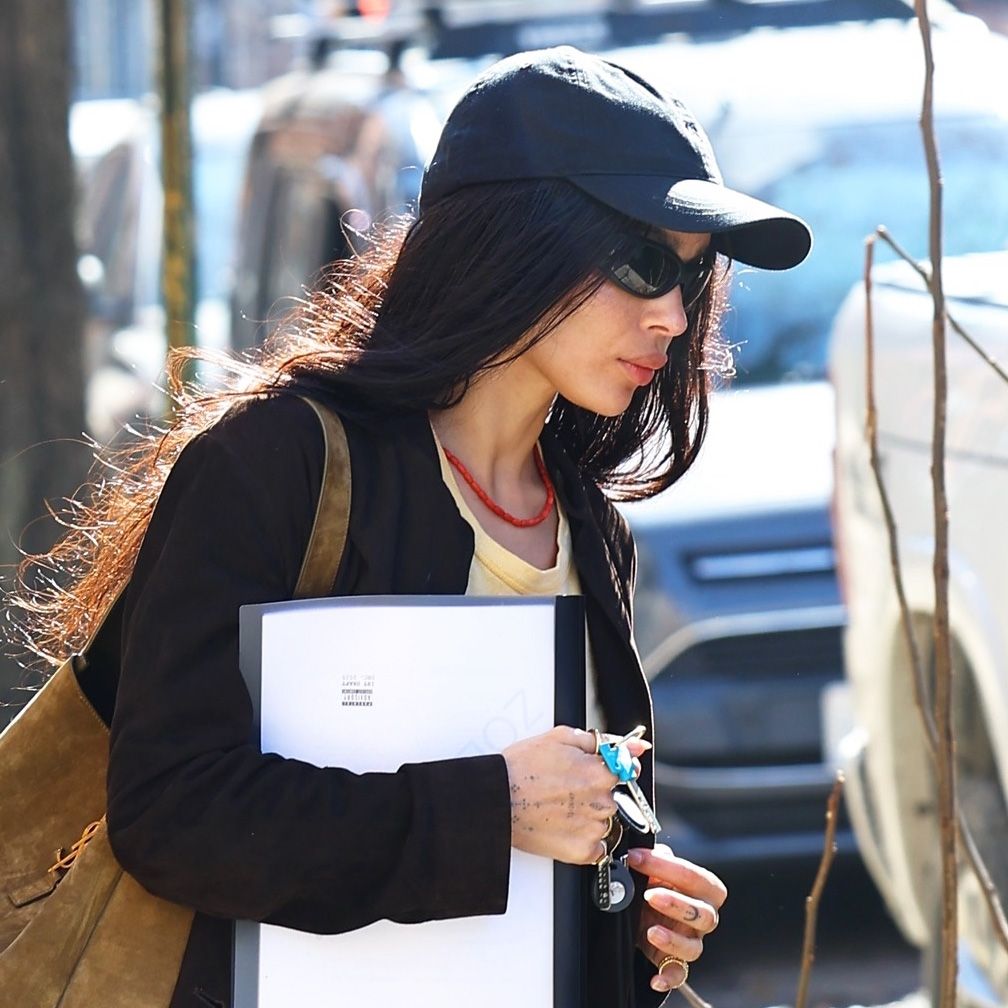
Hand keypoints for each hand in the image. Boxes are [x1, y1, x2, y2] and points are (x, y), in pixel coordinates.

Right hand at [502, 726, 648, 864]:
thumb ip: (602, 741)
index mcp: (599, 772)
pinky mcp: (582, 851)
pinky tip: (563, 826)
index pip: (624, 770)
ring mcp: (593, 828)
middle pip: (612, 796)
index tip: (597, 772)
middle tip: (565, 789)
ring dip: (589, 815)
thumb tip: (634, 746)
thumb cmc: (521, 768)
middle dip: (594, 792)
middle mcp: (601, 802)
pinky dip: (585, 840)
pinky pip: (597, 847)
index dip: (608, 769)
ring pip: (604, 821)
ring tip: (559, 808)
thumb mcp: (561, 738)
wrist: (495, 799)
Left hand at [626, 844, 726, 992]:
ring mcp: (691, 941)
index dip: (665, 866)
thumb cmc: (657, 884)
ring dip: (673, 939)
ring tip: (651, 930)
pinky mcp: (675, 961)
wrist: (646, 910)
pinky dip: (667, 977)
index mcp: (703, 889)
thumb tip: (642, 849)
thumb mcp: (657, 868)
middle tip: (650, 895)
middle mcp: (703, 917)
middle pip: (704, 914)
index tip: (636, 858)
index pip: (695, 877)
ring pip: (694, 947)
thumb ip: (656, 859)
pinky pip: (678, 974)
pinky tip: (655, 978)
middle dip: (676, 904)